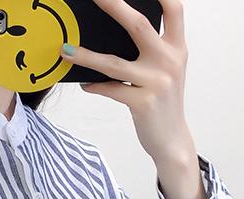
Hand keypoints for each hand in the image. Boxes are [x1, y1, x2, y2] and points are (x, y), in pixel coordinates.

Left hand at [59, 0, 192, 167]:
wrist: (172, 140)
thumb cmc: (163, 102)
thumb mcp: (166, 70)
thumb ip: (152, 48)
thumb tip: (118, 29)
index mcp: (177, 48)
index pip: (174, 9)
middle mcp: (169, 61)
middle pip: (139, 25)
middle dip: (114, 6)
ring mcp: (156, 83)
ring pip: (114, 63)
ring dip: (87, 56)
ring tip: (66, 50)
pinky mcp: (143, 103)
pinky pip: (111, 89)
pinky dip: (95, 86)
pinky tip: (85, 84)